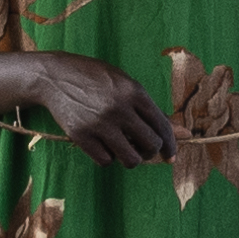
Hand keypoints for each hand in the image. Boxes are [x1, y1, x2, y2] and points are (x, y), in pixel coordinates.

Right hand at [17, 48, 174, 167]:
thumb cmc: (94, 78)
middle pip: (150, 145)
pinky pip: (106, 161)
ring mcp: (100, 124)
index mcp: (134, 91)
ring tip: (124, 149)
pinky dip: (107, 158)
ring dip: (131, 159)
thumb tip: (184, 134)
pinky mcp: (81, 136)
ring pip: (131, 159)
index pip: (162, 126)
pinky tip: (103, 146)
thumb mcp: (124, 83)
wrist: (54, 76)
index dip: (171, 144)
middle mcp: (120, 108)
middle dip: (151, 152)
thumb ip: (151, 109)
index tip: (171, 155)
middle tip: (143, 150)